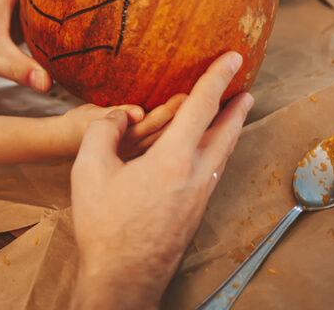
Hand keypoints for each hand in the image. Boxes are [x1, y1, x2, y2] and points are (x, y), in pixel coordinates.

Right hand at [69, 52, 253, 309]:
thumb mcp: (89, 169)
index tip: (232, 57)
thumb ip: (104, 131)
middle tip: (244, 86)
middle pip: (226, 132)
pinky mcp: (194, 213)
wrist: (123, 276)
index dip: (216, 78)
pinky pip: (213, 171)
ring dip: (230, 129)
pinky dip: (217, 150)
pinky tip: (207, 153)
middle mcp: (196, 176)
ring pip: (222, 154)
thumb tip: (121, 116)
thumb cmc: (104, 225)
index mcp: (174, 160)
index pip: (202, 107)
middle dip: (236, 106)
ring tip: (232, 114)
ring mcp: (199, 197)